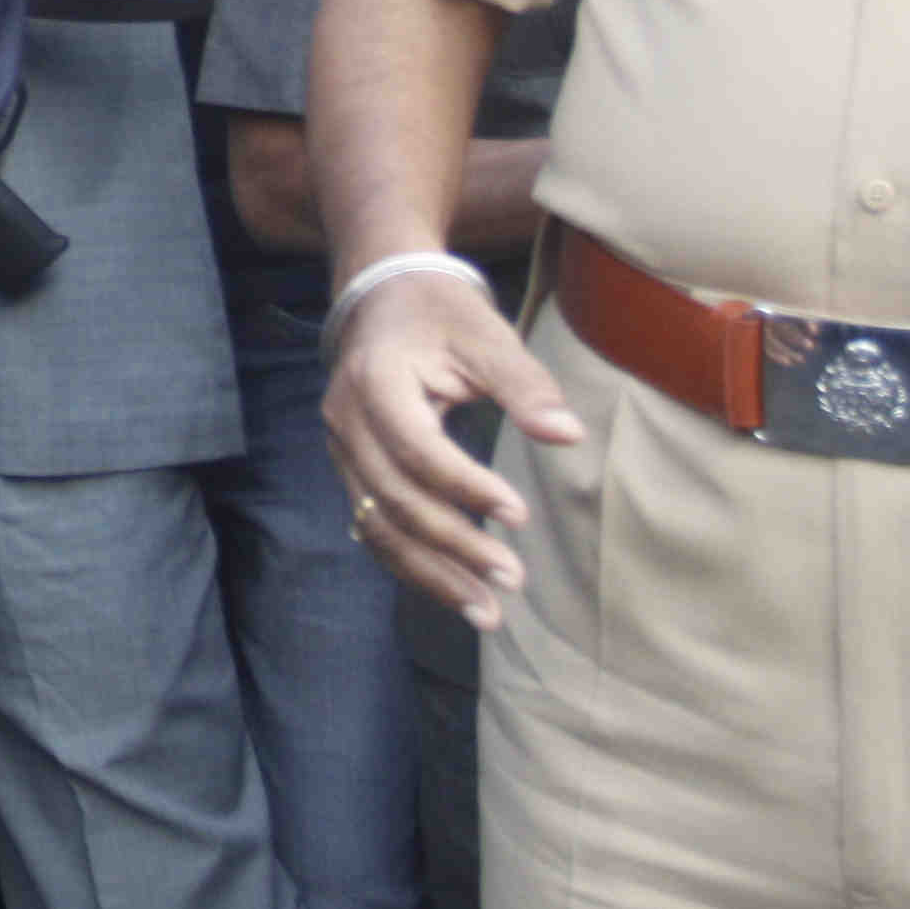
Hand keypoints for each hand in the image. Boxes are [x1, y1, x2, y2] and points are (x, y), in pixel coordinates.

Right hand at [319, 267, 578, 629]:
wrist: (382, 297)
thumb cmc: (440, 313)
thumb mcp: (486, 335)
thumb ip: (525, 385)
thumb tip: (568, 436)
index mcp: (375, 381)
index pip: (416, 449)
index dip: (465, 487)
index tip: (520, 514)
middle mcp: (346, 421)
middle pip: (393, 499)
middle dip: (453, 547)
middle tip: (512, 579)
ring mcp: (342, 449)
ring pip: (377, 525)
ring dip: (431, 573)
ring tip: (487, 611)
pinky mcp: (351, 469)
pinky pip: (373, 525)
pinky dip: (412, 564)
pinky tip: (452, 590)